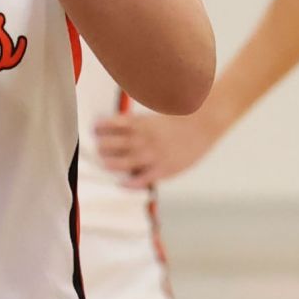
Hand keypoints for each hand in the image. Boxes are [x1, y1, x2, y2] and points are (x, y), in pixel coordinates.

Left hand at [90, 106, 217, 188]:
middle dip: (101, 147)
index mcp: (141, 123)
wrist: (204, 124)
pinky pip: (140, 180)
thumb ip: (136, 122)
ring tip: (104, 164)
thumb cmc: (178, 120)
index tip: (94, 129)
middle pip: (111, 145)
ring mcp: (152, 155)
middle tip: (98, 148)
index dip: (100, 127)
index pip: (112, 124)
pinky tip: (121, 183)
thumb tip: (118, 125)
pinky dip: (128, 183)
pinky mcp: (162, 169)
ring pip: (121, 163)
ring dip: (109, 164)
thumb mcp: (154, 116)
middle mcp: (143, 139)